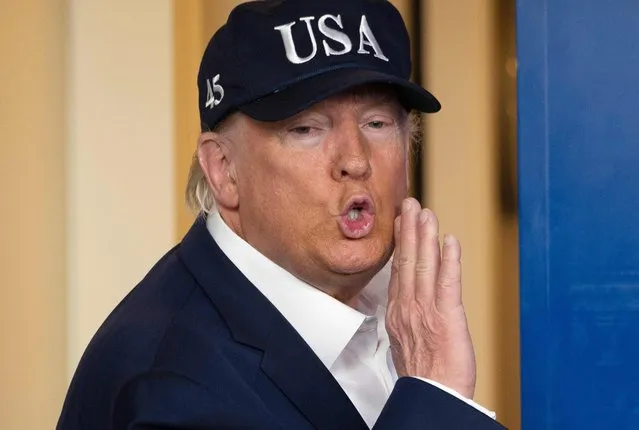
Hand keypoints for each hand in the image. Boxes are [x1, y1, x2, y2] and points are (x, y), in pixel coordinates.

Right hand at [385, 198, 475, 398]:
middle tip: (411, 203)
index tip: (402, 223)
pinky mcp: (447, 316)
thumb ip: (405, 316)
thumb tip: (406, 302)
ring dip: (425, 236)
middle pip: (407, 260)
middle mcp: (408, 306)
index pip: (399, 270)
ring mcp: (425, 309)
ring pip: (423, 265)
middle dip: (410, 229)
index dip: (402, 244)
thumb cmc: (424, 373)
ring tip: (426, 212)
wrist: (433, 395)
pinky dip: (449, 260)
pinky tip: (450, 241)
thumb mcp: (404, 340)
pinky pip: (447, 283)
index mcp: (398, 312)